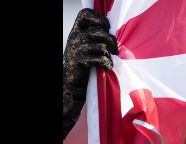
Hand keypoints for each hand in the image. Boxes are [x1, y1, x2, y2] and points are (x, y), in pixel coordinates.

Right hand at [63, 8, 118, 138]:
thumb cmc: (84, 67)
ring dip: (109, 55)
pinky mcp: (79, 61)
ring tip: (109, 61)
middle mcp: (74, 38)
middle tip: (114, 50)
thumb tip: (114, 35)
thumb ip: (96, 39)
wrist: (71, 87)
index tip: (107, 27)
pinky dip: (107, 63)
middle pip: (99, 32)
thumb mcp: (88, 49)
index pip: (85, 14)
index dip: (98, 18)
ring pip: (102, 46)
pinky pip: (101, 58)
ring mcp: (76, 49)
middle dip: (111, 41)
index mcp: (76, 32)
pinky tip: (107, 67)